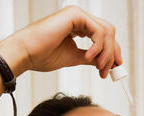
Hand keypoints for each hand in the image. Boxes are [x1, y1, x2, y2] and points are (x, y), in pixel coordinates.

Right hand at [0, 5, 121, 77]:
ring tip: (98, 67)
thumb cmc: (42, 55)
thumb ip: (89, 58)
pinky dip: (98, 46)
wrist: (26, 54)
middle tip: (108, 71)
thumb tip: (104, 63)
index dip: (113, 52)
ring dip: (106, 52)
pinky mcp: (76, 15)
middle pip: (109, 33)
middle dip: (112, 53)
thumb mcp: (74, 58)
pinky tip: (89, 57)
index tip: (116, 68)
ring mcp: (78, 15)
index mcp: (78, 27)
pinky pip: (99, 31)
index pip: (104, 37)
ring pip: (107, 31)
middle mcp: (80, 18)